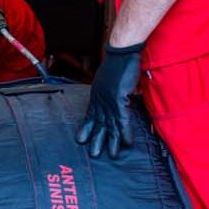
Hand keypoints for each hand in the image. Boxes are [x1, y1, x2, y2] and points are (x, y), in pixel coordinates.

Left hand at [75, 42, 143, 159]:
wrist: (121, 53)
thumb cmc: (117, 64)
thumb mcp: (109, 80)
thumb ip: (110, 91)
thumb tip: (116, 96)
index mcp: (97, 96)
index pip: (90, 116)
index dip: (87, 128)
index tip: (81, 139)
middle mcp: (101, 101)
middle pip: (98, 124)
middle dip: (97, 140)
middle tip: (94, 155)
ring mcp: (109, 102)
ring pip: (111, 127)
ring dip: (112, 142)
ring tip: (112, 155)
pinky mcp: (120, 101)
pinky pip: (123, 121)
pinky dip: (126, 133)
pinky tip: (127, 143)